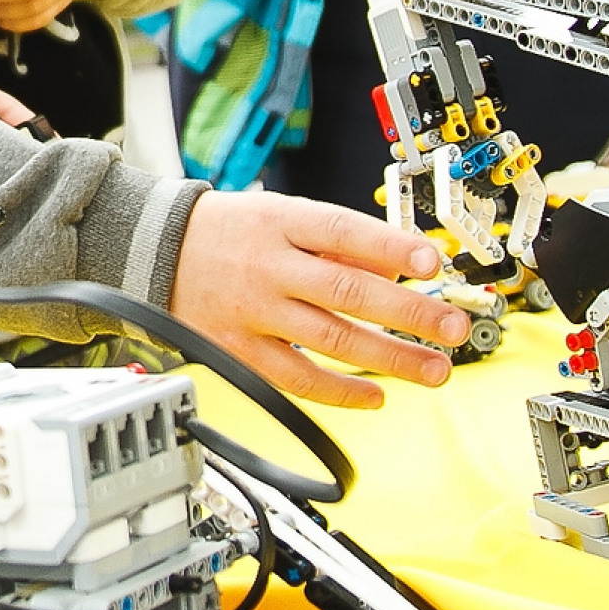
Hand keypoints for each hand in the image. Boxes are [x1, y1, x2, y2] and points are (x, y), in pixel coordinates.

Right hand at [168, 189, 469, 408]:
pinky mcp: (241, 349)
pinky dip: (341, 392)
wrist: (154, 250)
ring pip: (332, 340)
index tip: (433, 262)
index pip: (343, 231)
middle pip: (348, 291)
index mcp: (279, 222)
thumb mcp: (280, 214)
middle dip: (410, 313)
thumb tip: (398, 268)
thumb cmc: (229, 232)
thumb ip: (337, 242)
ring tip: (435, 368)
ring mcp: (254, 311)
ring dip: (391, 358)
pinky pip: (297, 378)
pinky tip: (375, 395)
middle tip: (454, 328)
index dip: (392, 247)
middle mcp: (268, 266)